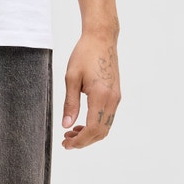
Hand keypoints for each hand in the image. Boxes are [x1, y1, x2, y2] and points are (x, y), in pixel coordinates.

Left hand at [61, 34, 120, 149]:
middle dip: (84, 141)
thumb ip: (70, 103)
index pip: (93, 129)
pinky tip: (82, 122)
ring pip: (105, 126)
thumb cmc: (85, 54)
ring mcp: (116, 98)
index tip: (66, 144)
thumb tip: (67, 125)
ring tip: (72, 133)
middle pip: (101, 132)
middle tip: (66, 141)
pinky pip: (107, 117)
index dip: (80, 141)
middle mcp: (112, 99)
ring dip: (90, 134)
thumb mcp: (71, 77)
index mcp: (101, 95)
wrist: (101, 39)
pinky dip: (96, 124)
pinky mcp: (116, 94)